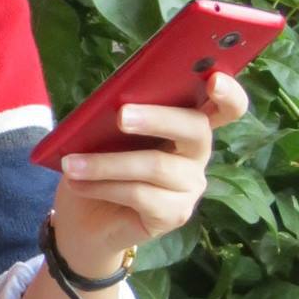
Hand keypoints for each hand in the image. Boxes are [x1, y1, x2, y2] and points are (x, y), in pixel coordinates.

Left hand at [51, 69, 246, 274]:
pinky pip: (140, 194)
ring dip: (106, 163)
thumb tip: (114, 99)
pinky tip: (78, 183)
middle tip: (121, 116)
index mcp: (185, 123)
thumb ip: (119, 112)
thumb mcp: (103, 132)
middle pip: (196, 129)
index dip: (227, 93)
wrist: (83, 219)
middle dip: (158, 118)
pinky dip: (103, 186)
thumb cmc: (98, 163)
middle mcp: (197, 154)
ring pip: (156, 165)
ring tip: (71, 163)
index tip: (213, 80)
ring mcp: (190, 186)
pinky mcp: (175, 215)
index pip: (225, 107)